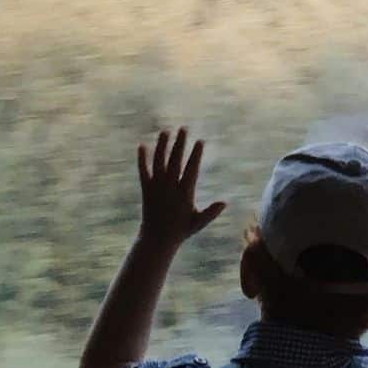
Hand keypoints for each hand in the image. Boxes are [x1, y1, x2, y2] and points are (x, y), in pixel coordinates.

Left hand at [136, 128, 226, 246]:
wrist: (157, 239)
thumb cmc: (181, 231)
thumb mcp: (199, 222)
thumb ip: (211, 212)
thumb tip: (225, 203)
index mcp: (185, 193)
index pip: (192, 169)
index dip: (196, 154)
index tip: (200, 141)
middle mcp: (170, 187)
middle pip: (175, 160)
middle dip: (180, 143)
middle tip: (184, 128)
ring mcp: (156, 187)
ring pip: (159, 161)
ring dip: (162, 145)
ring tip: (165, 132)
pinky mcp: (146, 189)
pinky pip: (143, 171)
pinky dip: (142, 159)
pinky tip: (142, 146)